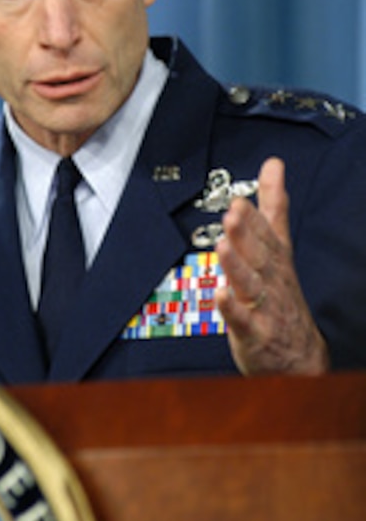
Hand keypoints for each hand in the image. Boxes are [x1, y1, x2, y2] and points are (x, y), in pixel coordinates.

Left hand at [215, 157, 329, 374]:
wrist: (300, 356)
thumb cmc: (282, 294)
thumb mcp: (279, 246)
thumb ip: (273, 205)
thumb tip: (272, 164)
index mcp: (275, 259)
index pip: (267, 235)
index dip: (253, 219)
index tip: (238, 201)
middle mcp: (271, 280)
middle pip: (259, 255)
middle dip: (246, 234)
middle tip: (232, 214)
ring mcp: (263, 308)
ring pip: (250, 284)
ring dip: (237, 265)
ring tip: (223, 246)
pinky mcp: (253, 334)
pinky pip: (241, 321)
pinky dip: (231, 309)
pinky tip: (219, 294)